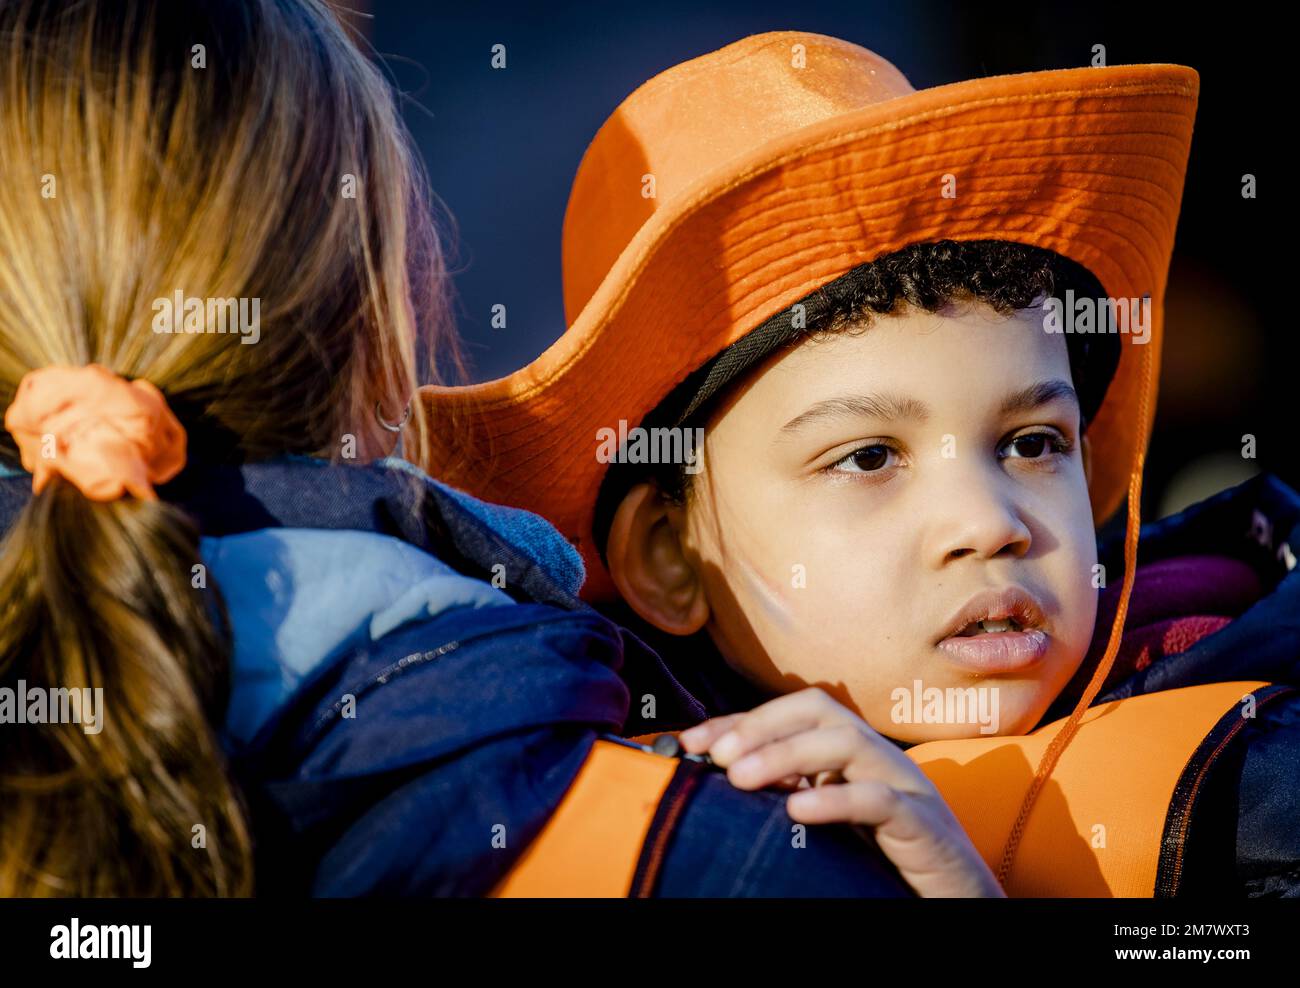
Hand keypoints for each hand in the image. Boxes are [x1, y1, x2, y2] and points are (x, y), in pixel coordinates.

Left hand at [678, 687, 1004, 897]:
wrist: (957, 901)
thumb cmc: (885, 865)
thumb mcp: (826, 825)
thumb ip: (786, 797)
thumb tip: (721, 781)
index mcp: (850, 755)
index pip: (790, 714)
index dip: (737, 722)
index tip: (689, 741)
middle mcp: (877, 758)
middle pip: (820, 710)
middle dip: (762, 724)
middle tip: (719, 756)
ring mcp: (905, 785)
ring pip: (847, 741)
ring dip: (786, 754)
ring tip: (741, 778)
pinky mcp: (925, 824)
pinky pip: (881, 799)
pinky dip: (836, 799)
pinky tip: (797, 809)